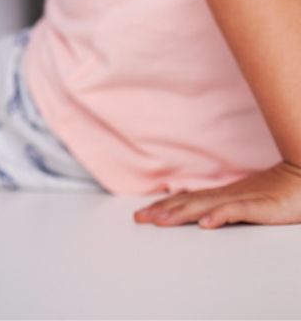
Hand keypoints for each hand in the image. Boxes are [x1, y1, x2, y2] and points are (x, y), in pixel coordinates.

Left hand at [133, 161, 300, 227]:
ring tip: (160, 220)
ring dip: (181, 213)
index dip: (163, 206)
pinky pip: (238, 211)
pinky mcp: (261, 206)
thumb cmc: (277, 191)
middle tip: (139, 218)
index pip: (186, 201)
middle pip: (188, 203)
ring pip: (206, 206)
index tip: (141, 213)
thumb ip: (223, 206)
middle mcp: (226, 195)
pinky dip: (221, 216)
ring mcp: (243, 199)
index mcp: (221, 195)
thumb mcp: (245, 200)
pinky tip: (206, 224)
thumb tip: (200, 214)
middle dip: (162, 210)